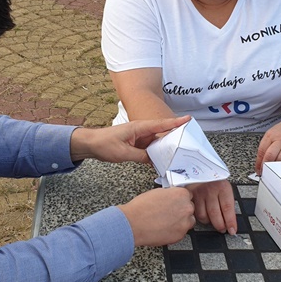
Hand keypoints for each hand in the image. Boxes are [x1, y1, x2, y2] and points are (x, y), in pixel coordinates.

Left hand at [70, 116, 189, 163]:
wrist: (91, 144)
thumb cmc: (104, 144)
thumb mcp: (123, 153)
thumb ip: (141, 156)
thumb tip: (154, 160)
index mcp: (139, 127)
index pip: (161, 124)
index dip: (175, 122)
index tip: (188, 119)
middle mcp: (141, 131)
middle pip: (162, 135)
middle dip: (175, 138)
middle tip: (189, 144)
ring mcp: (140, 138)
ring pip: (157, 143)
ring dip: (165, 149)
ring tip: (177, 156)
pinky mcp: (137, 145)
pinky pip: (150, 149)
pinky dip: (156, 155)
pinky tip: (162, 162)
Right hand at [118, 188, 194, 246]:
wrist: (133, 224)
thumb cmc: (141, 208)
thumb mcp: (158, 192)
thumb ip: (170, 194)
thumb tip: (172, 197)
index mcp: (181, 194)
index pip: (188, 195)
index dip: (180, 199)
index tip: (175, 202)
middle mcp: (186, 208)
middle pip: (189, 208)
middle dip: (181, 210)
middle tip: (169, 212)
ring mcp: (185, 223)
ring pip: (188, 221)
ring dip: (181, 221)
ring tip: (166, 221)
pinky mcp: (180, 236)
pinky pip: (181, 232)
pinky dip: (175, 231)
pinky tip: (164, 228)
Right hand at [186, 180, 236, 234]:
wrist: (198, 166)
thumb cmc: (214, 178)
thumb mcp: (224, 186)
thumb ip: (226, 201)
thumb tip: (230, 219)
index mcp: (223, 187)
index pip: (227, 208)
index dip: (230, 222)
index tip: (232, 230)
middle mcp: (211, 190)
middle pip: (215, 214)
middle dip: (220, 225)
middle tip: (223, 229)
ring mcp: (199, 193)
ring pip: (204, 216)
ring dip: (210, 222)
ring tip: (213, 221)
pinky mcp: (190, 196)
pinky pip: (195, 213)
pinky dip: (200, 217)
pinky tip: (204, 216)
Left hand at [255, 117, 280, 172]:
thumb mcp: (271, 134)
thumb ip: (265, 146)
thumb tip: (260, 162)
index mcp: (271, 135)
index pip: (262, 151)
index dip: (259, 163)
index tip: (258, 169)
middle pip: (271, 155)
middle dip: (266, 166)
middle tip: (265, 172)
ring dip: (277, 169)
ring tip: (274, 172)